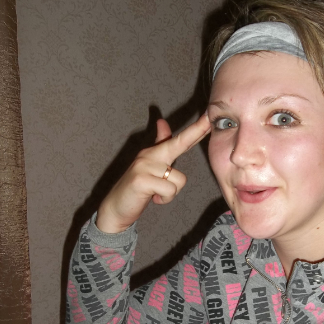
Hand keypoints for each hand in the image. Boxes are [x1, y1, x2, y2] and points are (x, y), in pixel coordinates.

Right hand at [96, 113, 210, 232]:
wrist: (115, 208)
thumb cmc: (137, 189)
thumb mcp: (150, 166)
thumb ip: (159, 145)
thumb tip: (162, 122)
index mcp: (155, 152)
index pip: (179, 139)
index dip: (196, 128)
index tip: (208, 115)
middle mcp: (149, 155)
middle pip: (180, 143)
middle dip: (196, 131)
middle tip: (208, 117)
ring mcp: (144, 166)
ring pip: (179, 179)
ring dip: (171, 193)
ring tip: (157, 193)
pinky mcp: (141, 180)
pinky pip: (169, 190)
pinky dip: (164, 199)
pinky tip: (153, 199)